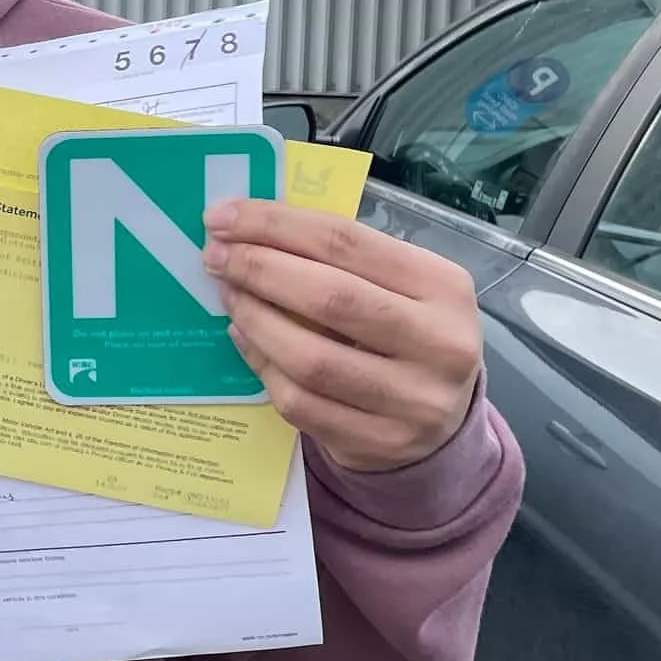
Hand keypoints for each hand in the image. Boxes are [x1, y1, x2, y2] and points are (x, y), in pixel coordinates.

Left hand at [201, 201, 482, 472]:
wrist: (442, 421)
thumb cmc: (406, 333)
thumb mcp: (399, 286)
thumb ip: (340, 258)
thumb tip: (248, 230)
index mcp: (444, 287)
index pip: (346, 242)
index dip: (276, 225)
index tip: (222, 217)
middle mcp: (440, 344)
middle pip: (331, 297)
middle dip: (260, 270)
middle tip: (216, 256)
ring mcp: (412, 401)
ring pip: (310, 358)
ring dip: (255, 319)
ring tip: (229, 295)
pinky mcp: (380, 443)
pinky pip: (300, 402)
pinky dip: (262, 364)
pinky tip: (245, 337)